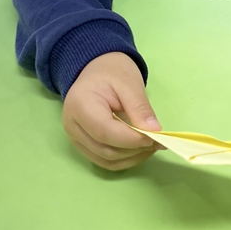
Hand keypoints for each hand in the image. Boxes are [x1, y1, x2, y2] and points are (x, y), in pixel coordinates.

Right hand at [62, 52, 161, 170]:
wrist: (95, 69)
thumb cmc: (112, 72)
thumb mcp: (129, 83)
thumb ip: (140, 108)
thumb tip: (154, 132)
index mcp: (80, 105)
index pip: (105, 131)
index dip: (131, 139)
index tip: (155, 137)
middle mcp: (72, 125)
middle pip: (105, 150)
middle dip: (134, 150)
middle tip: (158, 142)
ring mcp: (75, 137)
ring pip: (105, 160)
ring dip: (131, 158)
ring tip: (150, 146)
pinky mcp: (82, 144)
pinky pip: (103, 160)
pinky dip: (123, 159)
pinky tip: (138, 150)